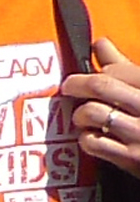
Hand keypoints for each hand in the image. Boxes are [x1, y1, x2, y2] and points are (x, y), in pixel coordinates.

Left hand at [66, 38, 139, 174]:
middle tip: (68, 88)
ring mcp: (139, 134)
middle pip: (100, 86)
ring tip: (83, 116)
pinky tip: (92, 137)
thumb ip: (124, 66)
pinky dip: (85, 138)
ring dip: (80, 114)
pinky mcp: (130, 158)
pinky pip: (92, 142)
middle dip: (76, 85)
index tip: (83, 75)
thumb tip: (100, 43)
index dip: (94, 71)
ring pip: (92, 112)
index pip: (116, 69)